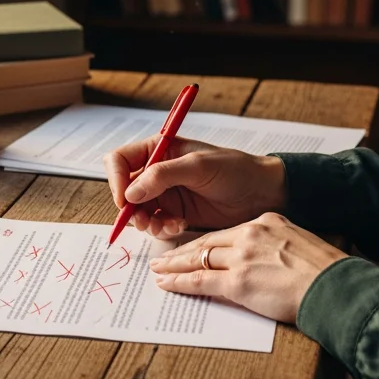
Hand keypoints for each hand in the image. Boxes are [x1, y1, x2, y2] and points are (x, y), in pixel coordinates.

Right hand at [103, 135, 286, 237]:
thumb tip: (130, 192)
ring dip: (147, 222)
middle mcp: (158, 171)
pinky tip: (179, 225)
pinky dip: (161, 229)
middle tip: (144, 220)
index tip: (125, 200)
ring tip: (168, 225)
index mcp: (159, 149)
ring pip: (138, 211)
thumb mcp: (199, 166)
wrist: (263, 194)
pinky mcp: (175, 213)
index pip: (120, 161)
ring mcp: (166, 193)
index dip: (116, 180)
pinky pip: (155, 224)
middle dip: (131, 208)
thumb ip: (162, 175)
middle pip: (124, 190)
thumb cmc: (236, 170)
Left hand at [147, 213, 346, 322]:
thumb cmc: (325, 272)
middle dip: (183, 251)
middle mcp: (251, 234)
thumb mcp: (298, 244)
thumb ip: (277, 246)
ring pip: (198, 258)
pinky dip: (179, 282)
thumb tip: (266, 259)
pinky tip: (166, 283)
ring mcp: (243, 257)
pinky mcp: (238, 281)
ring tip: (158, 269)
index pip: (226, 233)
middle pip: (207, 242)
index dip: (205, 241)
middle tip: (164, 256)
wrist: (336, 288)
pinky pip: (200, 280)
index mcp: (266, 222)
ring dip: (174, 265)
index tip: (192, 247)